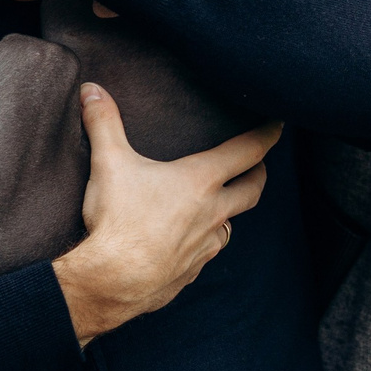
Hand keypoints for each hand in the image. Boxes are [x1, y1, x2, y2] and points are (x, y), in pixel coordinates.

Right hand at [52, 84, 275, 343]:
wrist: (112, 282)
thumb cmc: (118, 220)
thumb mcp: (109, 163)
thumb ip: (103, 122)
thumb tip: (91, 89)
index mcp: (200, 180)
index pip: (248, 152)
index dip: (267, 136)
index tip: (278, 125)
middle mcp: (213, 211)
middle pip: (253, 190)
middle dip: (259, 173)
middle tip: (258, 164)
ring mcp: (205, 244)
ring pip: (231, 225)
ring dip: (231, 212)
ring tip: (221, 203)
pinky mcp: (192, 271)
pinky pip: (207, 253)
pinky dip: (204, 242)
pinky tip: (189, 241)